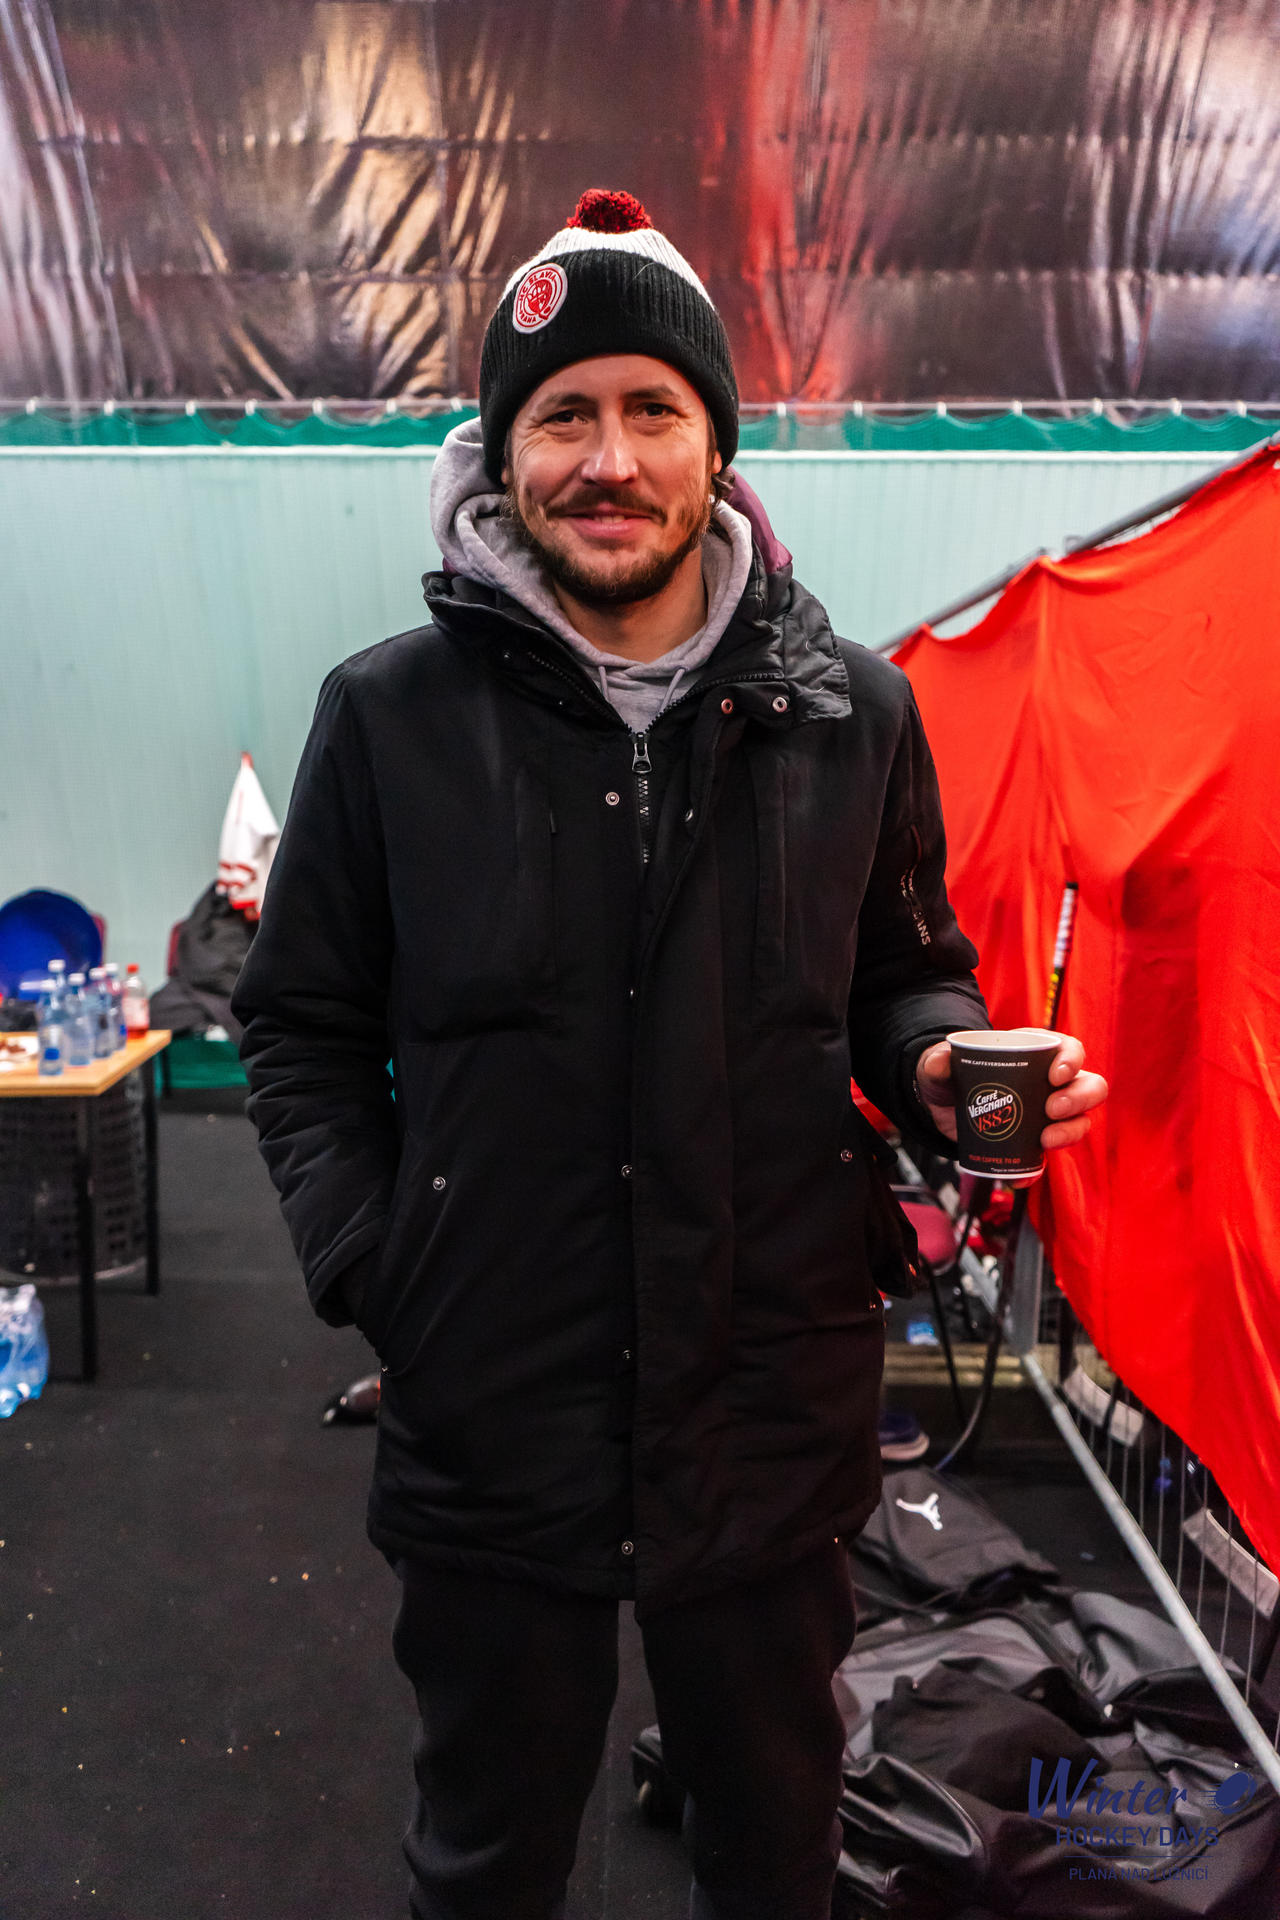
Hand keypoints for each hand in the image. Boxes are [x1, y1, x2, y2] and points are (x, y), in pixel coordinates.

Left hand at [915, 1035, 1107, 1174]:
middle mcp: (1052, 1084)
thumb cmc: (952, 1076)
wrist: (943, 1107)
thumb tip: (941, 1061)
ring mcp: (1048, 1115)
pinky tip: (1020, 1177)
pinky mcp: (1034, 1143)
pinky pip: (1047, 1159)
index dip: (1071, 1060)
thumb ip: (938, 1061)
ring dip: (1070, 1132)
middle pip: (1089, 1087)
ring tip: (1045, 1140)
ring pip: (1079, 1122)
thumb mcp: (940, 1065)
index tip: (1055, 1075)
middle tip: (1052, 1110)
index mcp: (1036, 1054)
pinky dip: (1037, 1170)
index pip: (1070, 1050)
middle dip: (1078, 1098)